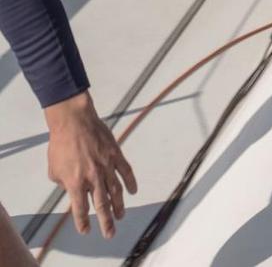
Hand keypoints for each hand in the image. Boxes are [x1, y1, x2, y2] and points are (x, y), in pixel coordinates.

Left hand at [44, 92, 136, 237]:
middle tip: (110, 232)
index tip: (86, 230)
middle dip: (106, 221)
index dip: (83, 221)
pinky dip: (131, 182)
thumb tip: (72, 188)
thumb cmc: (61, 144)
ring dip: (119, 205)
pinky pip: (126, 171)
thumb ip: (63, 182)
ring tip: (121, 215)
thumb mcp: (54, 169)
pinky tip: (133, 191)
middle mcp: (93, 177)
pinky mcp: (115, 155)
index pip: (80, 208)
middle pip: (102, 204)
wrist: (74, 122)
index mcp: (75, 182)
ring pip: (116, 190)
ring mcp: (106, 166)